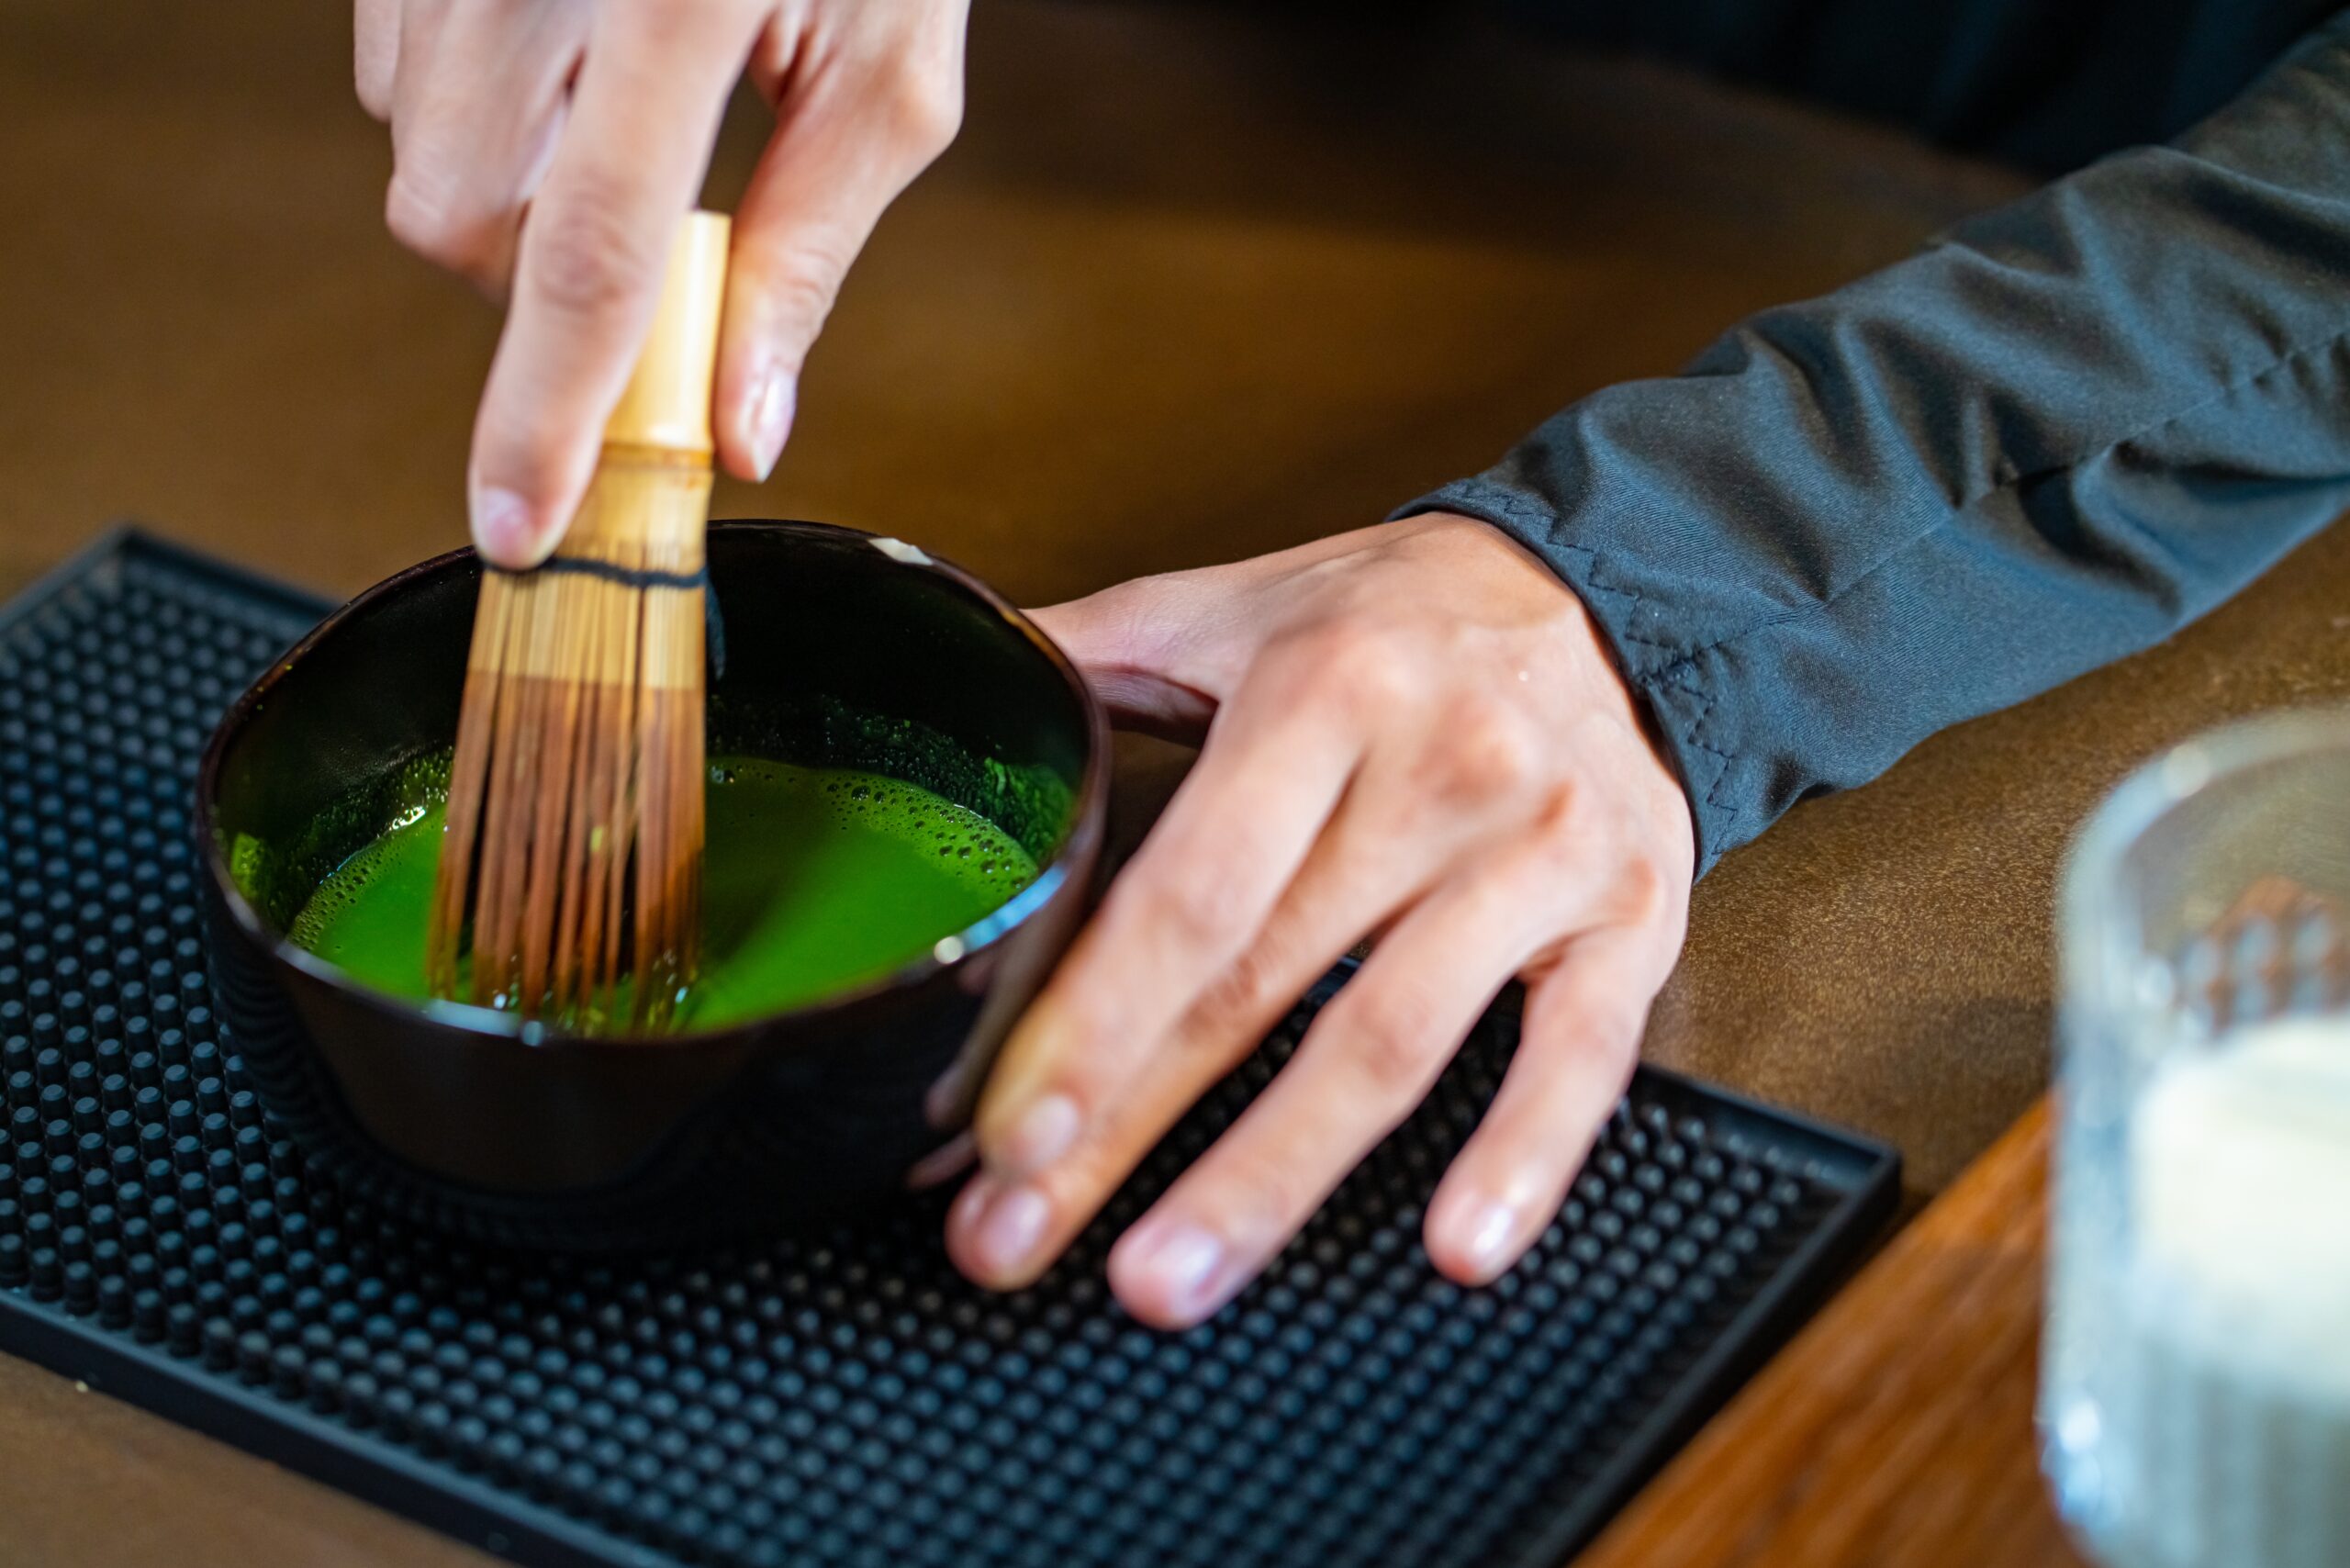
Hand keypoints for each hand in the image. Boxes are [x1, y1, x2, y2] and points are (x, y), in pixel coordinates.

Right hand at [356, 0, 967, 565]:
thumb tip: (741, 420)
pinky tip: (567, 61)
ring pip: (415, 152)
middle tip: (643, 236)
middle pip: (457, 218)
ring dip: (509, 192)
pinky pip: (394, 67)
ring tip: (621, 114)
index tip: (523, 522)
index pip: (590, 253)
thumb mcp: (884, 70)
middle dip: (535, 282)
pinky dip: (475, 109)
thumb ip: (808, 250)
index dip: (549, 411)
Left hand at [946, 514, 1695, 1326]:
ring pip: (1394, 1041)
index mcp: (1324, 691)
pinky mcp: (1631, 921)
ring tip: (1172, 1277)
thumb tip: (954, 678)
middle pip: (1263, 983)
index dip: (1096, 1021)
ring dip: (1276, 1176)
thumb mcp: (1237, 604)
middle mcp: (1440, 770)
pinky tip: (1456, 1247)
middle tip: (1021, 1234)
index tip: (1010, 1129)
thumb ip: (1091, 651)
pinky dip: (1523, 1160)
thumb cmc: (1402, 621)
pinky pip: (1580, 1058)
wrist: (1620, 595)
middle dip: (1132, 1127)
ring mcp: (1541, 855)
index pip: (1192, 887)